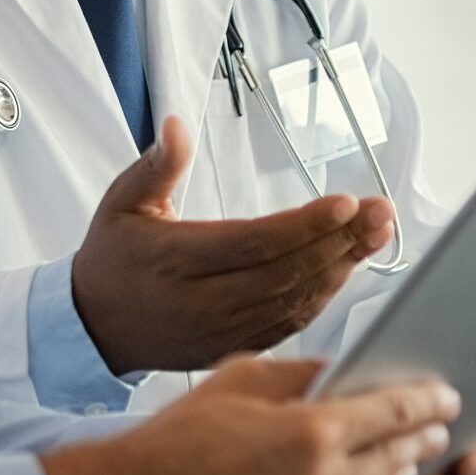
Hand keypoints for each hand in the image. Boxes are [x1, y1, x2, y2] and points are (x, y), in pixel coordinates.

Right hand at [41, 356, 460, 474]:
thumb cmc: (180, 436)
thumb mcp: (240, 379)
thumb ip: (299, 373)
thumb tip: (342, 370)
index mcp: (309, 434)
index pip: (392, 415)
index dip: (425, 403)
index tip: (444, 396)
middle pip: (395, 462)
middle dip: (417, 442)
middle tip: (430, 428)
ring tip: (399, 462)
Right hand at [71, 116, 394, 374]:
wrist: (95, 327)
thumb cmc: (112, 257)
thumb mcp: (121, 201)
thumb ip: (156, 165)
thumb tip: (177, 127)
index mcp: (175, 260)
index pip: (253, 242)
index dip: (304, 225)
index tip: (345, 202)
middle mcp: (203, 302)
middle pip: (286, 273)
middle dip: (340, 241)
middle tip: (380, 211)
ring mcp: (223, 331)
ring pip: (296, 302)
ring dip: (342, 267)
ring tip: (376, 232)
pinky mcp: (235, 348)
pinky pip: (291, 324)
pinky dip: (324, 296)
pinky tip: (347, 266)